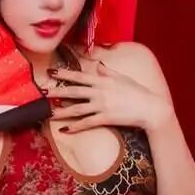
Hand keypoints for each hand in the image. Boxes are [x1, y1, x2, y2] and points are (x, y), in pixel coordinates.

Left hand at [50, 60, 172, 134]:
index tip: (51, 72)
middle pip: (74, 92)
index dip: (64, 74)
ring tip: (48, 113)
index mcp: (103, 80)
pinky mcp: (106, 118)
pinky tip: (65, 130)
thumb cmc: (138, 92)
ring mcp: (102, 105)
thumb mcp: (122, 78)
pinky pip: (87, 123)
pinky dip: (75, 127)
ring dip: (61, 111)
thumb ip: (108, 72)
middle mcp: (100, 92)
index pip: (80, 76)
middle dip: (57, 91)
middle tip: (43, 92)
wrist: (150, 108)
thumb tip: (99, 65)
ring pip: (77, 109)